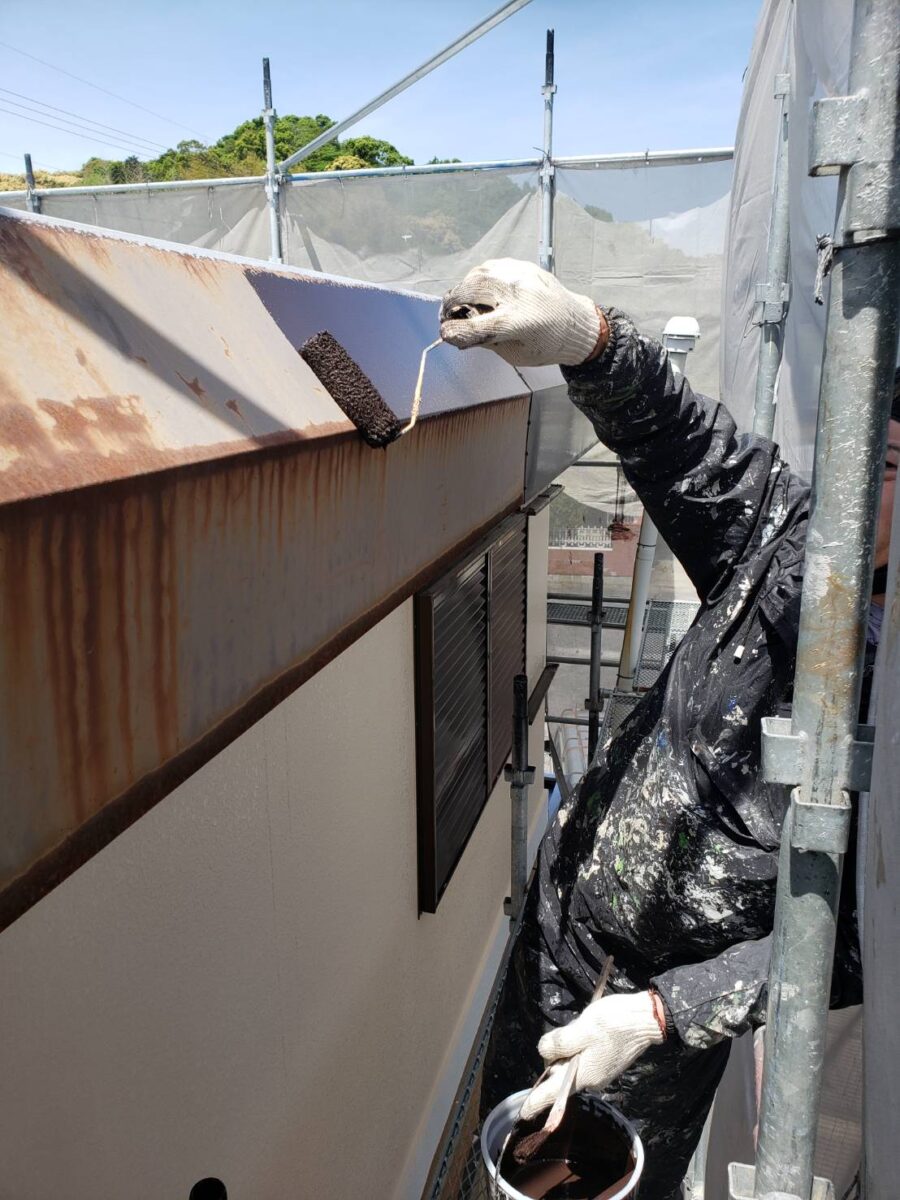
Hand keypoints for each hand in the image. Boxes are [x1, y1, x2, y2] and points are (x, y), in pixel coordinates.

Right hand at [439, 258, 605, 367]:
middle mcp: (517, 294)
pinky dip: (478, 279)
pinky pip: (489, 268)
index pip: (472, 327)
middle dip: (451, 304)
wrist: (576, 323)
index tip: (445, 333)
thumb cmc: (545, 344)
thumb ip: (484, 340)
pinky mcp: (521, 265)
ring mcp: (519, 275)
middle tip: (447, 315)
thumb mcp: (513, 352)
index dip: (452, 332)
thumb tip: (456, 331)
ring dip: (463, 289)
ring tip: (462, 303)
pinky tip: (480, 291)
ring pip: (476, 275)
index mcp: (517, 322)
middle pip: (469, 291)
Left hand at [519, 991, 662, 1119]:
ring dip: (569, 1048)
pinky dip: (580, 1046)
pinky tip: (589, 1031)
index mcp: (583, 1075)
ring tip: (581, 1028)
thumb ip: (559, 1043)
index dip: (536, 1102)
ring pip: (572, 1063)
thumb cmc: (614, 1024)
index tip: (523, 1114)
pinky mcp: (607, 1063)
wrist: (647, 1020)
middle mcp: (591, 1079)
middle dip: (556, 1056)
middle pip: (561, 1073)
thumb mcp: (582, 1029)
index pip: (553, 1092)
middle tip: (568, 1032)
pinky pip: (584, 1058)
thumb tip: (544, 1052)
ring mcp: (600, 1072)